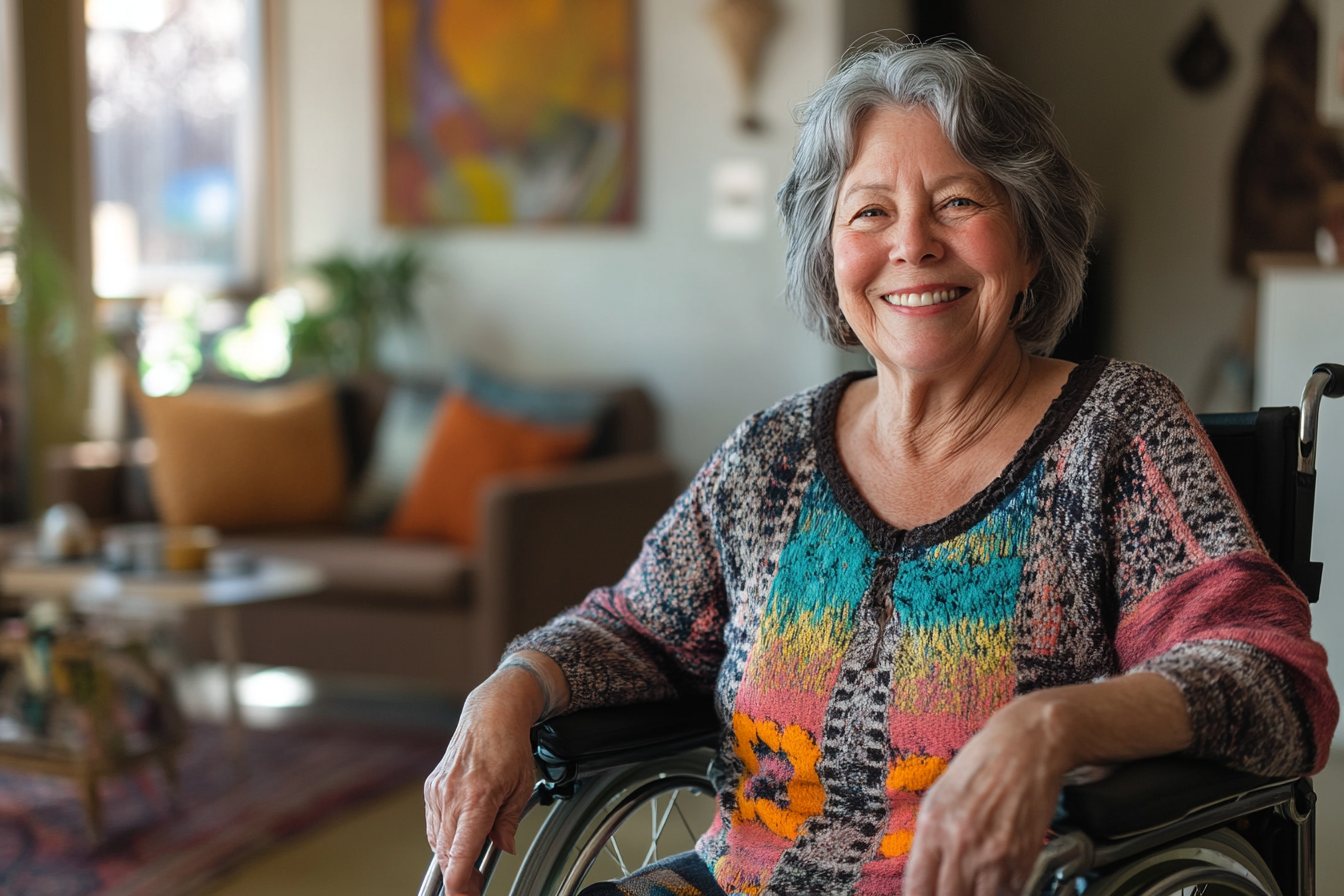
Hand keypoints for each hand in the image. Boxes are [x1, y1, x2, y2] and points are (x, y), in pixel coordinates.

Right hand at [424, 665, 550, 895]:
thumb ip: (508, 823)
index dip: (461, 885)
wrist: (491, 714)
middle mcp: (452, 796)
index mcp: (477, 799)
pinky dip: (446, 838)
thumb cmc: (509, 745)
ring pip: (438, 842)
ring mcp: (438, 792)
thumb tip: (503, 848)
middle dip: (461, 877)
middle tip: (476, 886)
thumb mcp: (521, 788)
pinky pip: (434, 825)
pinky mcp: (431, 788)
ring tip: (473, 863)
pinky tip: (460, 837)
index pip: (460, 856)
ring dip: (453, 858)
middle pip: (447, 855)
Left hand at [902, 694, 1067, 895]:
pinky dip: (1004, 891)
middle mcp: (962, 844)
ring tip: (975, 884)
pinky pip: (1011, 893)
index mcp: (933, 826)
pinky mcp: (1025, 858)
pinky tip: (998, 877)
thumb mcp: (939, 796)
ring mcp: (995, 854)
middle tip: (953, 891)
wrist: (1026, 746)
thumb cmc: (981, 765)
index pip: (917, 889)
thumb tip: (924, 876)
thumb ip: (930, 838)